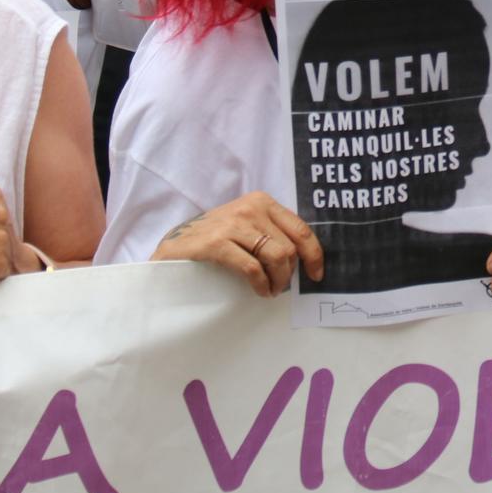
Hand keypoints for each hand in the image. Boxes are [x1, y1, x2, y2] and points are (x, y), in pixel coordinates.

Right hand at [153, 191, 322, 296]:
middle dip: (289, 273)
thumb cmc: (215, 238)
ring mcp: (233, 224)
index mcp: (262, 202)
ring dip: (277, 281)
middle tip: (279, 287)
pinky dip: (261, 284)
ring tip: (270, 290)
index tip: (316, 275)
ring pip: (276, 256)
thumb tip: (304, 258)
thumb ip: (271, 233)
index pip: (301, 229)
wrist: (175, 246)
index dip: (314, 255)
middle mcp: (250, 208)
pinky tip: (259, 290)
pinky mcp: (217, 242)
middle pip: (289, 247)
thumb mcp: (247, 226)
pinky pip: (252, 268)